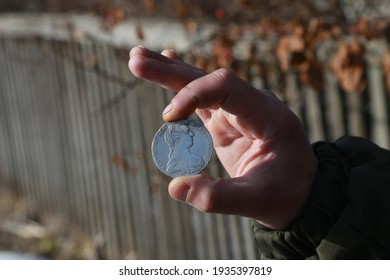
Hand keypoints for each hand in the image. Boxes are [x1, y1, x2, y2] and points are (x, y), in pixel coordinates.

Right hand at [128, 46, 316, 228]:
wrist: (301, 192)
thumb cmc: (286, 195)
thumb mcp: (257, 202)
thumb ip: (219, 197)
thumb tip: (174, 188)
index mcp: (266, 115)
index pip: (226, 87)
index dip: (194, 94)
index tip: (169, 117)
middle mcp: (252, 106)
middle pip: (209, 79)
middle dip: (172, 72)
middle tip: (135, 59)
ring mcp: (238, 112)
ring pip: (201, 85)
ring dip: (170, 73)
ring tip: (137, 59)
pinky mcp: (227, 122)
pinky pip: (202, 100)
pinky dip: (182, 87)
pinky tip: (166, 67)